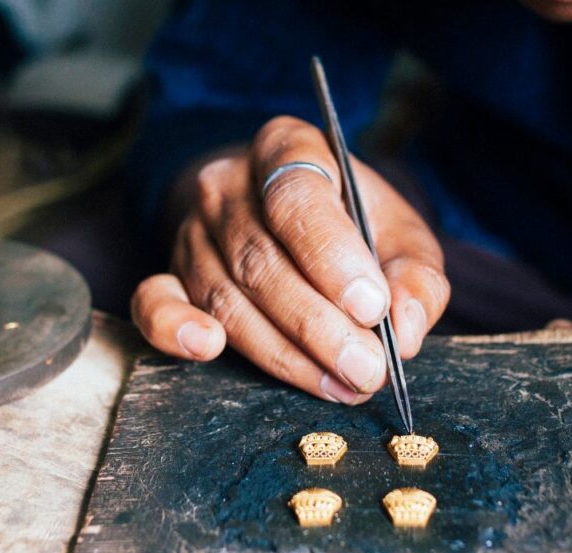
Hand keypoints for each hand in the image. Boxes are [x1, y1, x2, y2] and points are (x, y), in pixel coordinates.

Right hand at [132, 116, 449, 403]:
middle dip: (317, 325)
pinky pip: (155, 302)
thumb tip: (407, 329)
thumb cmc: (353, 224)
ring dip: (282, 352)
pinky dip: (175, 329)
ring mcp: (192, 230)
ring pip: (227, 297)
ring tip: (339, 384)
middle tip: (365, 369)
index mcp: (286, 148)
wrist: (290, 216)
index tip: (371, 307)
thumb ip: (415, 276)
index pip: (297, 197)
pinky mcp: (170, 273)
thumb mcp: (400, 234)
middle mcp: (228, 184)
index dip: (332, 257)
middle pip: (261, 259)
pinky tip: (208, 348)